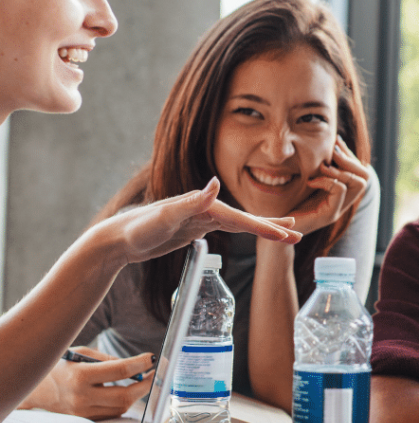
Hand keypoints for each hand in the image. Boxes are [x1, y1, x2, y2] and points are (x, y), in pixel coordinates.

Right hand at [20, 347, 153, 418]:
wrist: (34, 389)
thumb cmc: (58, 367)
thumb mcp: (81, 354)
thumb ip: (108, 359)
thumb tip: (134, 365)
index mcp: (80, 376)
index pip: (121, 371)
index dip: (141, 364)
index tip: (151, 358)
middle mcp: (81, 397)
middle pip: (125, 395)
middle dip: (145, 384)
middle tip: (154, 373)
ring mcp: (82, 412)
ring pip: (121, 407)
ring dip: (137, 394)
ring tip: (142, 381)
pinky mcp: (84, 420)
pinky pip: (111, 414)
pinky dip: (123, 403)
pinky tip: (127, 392)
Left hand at [106, 178, 299, 265]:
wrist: (117, 238)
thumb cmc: (137, 228)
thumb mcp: (164, 216)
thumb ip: (192, 201)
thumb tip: (217, 184)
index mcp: (205, 205)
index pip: (242, 219)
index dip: (266, 227)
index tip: (289, 234)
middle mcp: (207, 209)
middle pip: (246, 219)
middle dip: (273, 226)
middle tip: (299, 233)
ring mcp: (202, 218)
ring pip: (240, 224)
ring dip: (263, 228)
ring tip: (285, 232)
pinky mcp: (195, 228)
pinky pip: (228, 230)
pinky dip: (245, 231)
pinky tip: (252, 231)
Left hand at [289, 137, 369, 236]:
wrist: (277, 229)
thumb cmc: (287, 204)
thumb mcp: (305, 181)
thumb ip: (317, 168)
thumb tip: (327, 145)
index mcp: (340, 194)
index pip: (360, 171)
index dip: (350, 155)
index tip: (335, 143)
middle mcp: (344, 203)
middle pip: (365, 177)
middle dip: (350, 160)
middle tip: (332, 153)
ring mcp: (338, 210)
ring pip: (359, 183)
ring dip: (342, 170)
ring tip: (323, 167)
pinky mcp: (328, 215)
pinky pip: (339, 190)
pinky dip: (327, 180)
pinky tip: (311, 181)